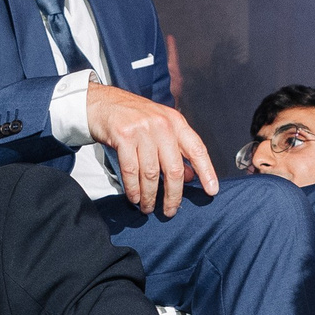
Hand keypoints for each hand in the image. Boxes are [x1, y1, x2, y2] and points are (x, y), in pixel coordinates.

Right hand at [85, 82, 218, 216]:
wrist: (101, 103)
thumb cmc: (132, 117)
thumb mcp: (160, 128)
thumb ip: (175, 150)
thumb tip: (191, 176)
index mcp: (175, 122)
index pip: (197, 149)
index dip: (207, 172)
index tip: (212, 190)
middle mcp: (162, 125)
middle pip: (174, 168)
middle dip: (173, 195)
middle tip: (170, 211)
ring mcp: (142, 130)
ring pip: (152, 173)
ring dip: (150, 196)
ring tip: (148, 207)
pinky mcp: (123, 136)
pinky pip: (131, 171)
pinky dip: (133, 189)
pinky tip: (134, 197)